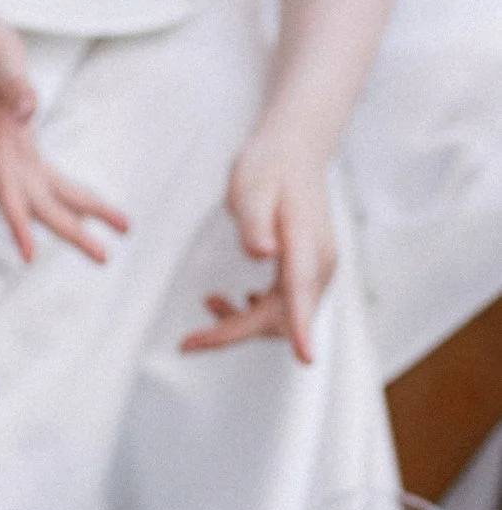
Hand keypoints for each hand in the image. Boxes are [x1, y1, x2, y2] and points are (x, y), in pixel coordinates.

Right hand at [0, 4, 128, 264]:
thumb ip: (12, 82)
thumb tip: (29, 110)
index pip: (7, 190)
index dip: (17, 223)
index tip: (29, 257)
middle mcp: (3, 152)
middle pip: (38, 204)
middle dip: (71, 231)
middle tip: (104, 257)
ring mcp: (10, 149)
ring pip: (47, 194)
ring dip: (78, 216)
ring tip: (115, 231)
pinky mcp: (17, 140)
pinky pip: (47, 177)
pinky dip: (67, 195)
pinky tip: (87, 207)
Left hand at [181, 131, 337, 365]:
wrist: (295, 151)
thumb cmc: (270, 166)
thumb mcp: (251, 187)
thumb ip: (254, 221)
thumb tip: (261, 253)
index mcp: (306, 243)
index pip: (302, 291)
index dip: (302, 327)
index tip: (306, 358)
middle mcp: (319, 263)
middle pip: (283, 319)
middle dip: (237, 333)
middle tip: (188, 341)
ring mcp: (317, 270)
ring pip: (282, 319)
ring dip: (243, 324)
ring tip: (208, 304)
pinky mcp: (307, 273)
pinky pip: (283, 309)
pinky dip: (252, 314)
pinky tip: (229, 301)